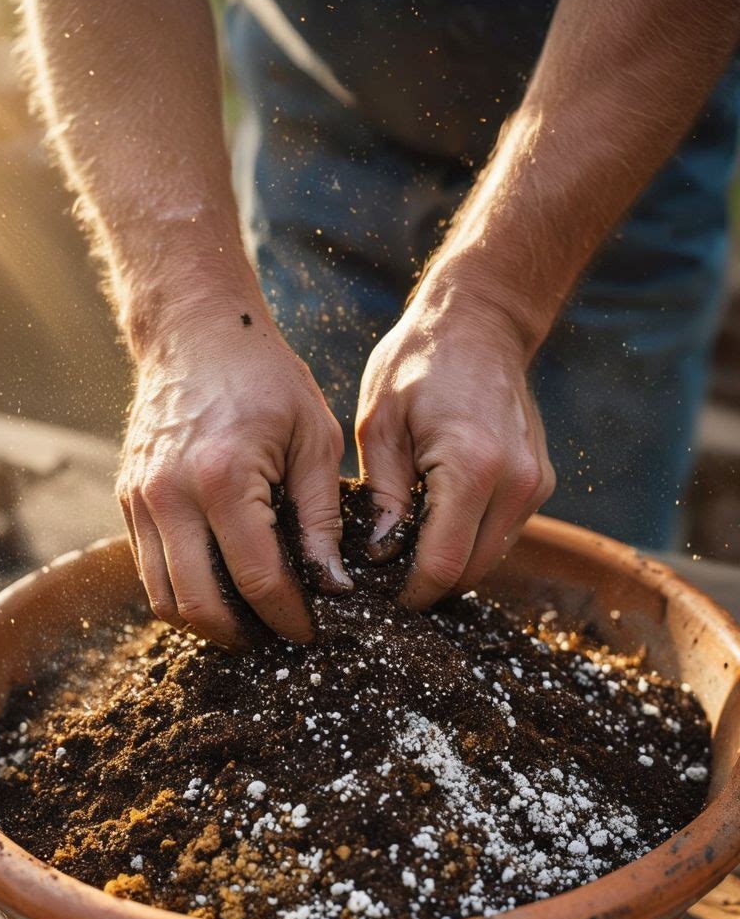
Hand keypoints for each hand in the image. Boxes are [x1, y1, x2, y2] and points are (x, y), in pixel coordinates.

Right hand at [117, 307, 349, 648]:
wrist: (195, 333)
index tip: (312, 631)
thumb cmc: (265, 378)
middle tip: (278, 636)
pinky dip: (184, 592)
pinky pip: (150, 570)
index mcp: (222, 479)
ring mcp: (141, 500)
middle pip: (198, 605)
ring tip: (249, 621)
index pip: (257, 580)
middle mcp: (169, 496)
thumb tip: (332, 584)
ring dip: (207, 622)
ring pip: (164, 598)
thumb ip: (322, 517)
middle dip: (244, 635)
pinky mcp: (129, 500)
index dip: (288, 617)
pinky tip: (221, 587)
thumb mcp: (314, 438)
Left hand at [356, 285, 554, 607]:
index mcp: (471, 468)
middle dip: (429, 583)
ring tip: (408, 548)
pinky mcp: (539, 484)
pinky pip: (501, 534)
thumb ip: (383, 497)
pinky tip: (436, 523)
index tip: (382, 596)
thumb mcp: (379, 424)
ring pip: (489, 558)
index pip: (443, 565)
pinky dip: (470, 541)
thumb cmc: (419, 363)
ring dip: (452, 563)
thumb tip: (383, 555)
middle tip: (387, 575)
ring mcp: (534, 485)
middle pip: (470, 572)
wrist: (481, 322)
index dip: (411, 592)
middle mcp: (515, 483)